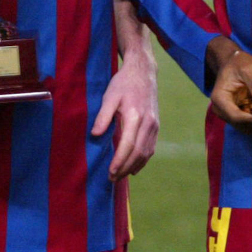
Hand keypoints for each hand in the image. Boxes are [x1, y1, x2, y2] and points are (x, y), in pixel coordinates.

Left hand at [92, 40, 158, 180]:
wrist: (143, 72)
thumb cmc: (123, 83)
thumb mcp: (109, 96)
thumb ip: (103, 116)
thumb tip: (95, 134)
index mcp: (136, 116)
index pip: (128, 145)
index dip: (120, 161)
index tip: (110, 172)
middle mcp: (148, 123)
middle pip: (138, 153)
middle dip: (125, 168)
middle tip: (112, 179)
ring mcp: (154, 126)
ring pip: (146, 153)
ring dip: (134, 167)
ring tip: (120, 176)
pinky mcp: (156, 126)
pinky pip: (151, 148)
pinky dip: (143, 160)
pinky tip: (134, 168)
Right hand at [207, 35, 251, 127]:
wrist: (232, 61)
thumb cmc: (238, 63)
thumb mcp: (247, 68)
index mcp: (220, 98)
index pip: (236, 117)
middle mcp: (220, 109)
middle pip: (241, 124)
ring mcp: (227, 113)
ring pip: (244, 126)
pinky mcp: (234, 113)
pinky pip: (246, 123)